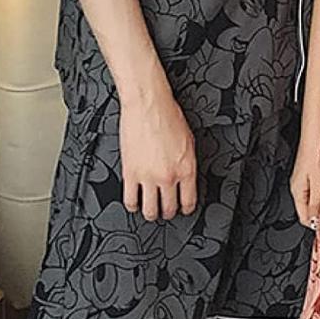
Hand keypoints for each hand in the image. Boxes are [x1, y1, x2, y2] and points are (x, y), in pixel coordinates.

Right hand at [120, 85, 196, 220]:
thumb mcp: (189, 141)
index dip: (186, 209)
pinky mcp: (130, 174)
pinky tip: (135, 202)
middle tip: (166, 210)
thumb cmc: (169, 116)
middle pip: (169, 209)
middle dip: (168, 212)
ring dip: (151, 213)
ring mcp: (148, 177)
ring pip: (149, 211)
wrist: (148, 105)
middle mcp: (168, 176)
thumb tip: (186, 178)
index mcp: (187, 168)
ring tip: (150, 210)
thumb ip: (187, 163)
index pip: (188, 201)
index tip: (183, 209)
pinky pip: (130, 200)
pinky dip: (133, 205)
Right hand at [290, 133, 319, 229]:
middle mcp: (301, 183)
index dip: (317, 225)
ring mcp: (308, 174)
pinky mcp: (316, 166)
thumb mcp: (319, 180)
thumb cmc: (315, 148)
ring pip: (319, 194)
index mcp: (297, 190)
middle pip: (312, 206)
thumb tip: (316, 222)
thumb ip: (317, 203)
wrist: (317, 125)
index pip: (304, 217)